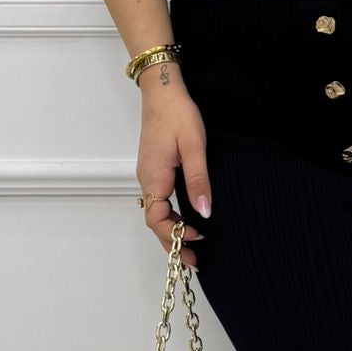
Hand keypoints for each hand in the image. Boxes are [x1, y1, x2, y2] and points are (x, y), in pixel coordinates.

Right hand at [136, 88, 210, 267]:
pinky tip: (182, 220)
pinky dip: (168, 216)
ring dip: (170, 231)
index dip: (174, 235)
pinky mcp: (153, 168)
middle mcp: (146, 179)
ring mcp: (148, 174)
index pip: (156, 219)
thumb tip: (204, 212)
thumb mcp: (194, 147)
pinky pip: (158, 200)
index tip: (196, 240)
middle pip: (154, 221)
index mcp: (153, 177)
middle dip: (172, 242)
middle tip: (193, 259)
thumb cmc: (177, 114)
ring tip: (189, 245)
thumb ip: (198, 181)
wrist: (163, 91)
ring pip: (155, 212)